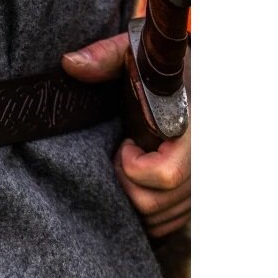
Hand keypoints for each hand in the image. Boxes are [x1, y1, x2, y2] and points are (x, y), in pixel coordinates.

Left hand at [61, 33, 189, 237]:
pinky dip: (149, 212)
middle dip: (127, 184)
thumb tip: (69, 64)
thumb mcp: (137, 53)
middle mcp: (208, 161)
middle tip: (123, 154)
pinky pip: (169, 224)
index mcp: (197, 129)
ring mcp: (205, 183)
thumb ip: (105, 57)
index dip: (133, 167)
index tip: (125, 144)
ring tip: (134, 165)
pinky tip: (141, 182)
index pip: (165, 175)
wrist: (195, 75)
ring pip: (161, 219)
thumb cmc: (163, 65)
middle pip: (156, 204)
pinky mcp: (199, 196)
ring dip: (136, 198)